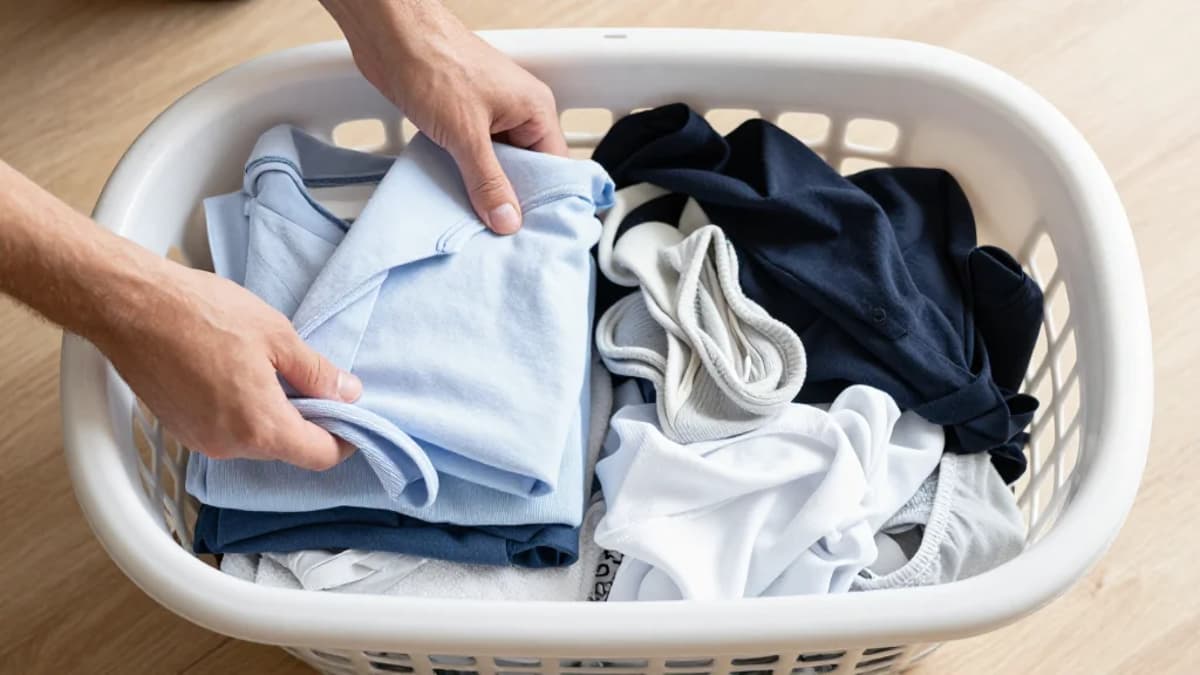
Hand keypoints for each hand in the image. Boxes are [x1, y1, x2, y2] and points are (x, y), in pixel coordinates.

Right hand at [94, 262, 362, 470]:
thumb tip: (349, 394)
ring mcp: (200, 441)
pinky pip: (226, 432)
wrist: (129, 306)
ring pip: (256, 441)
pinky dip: (244, 414)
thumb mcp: (277, 335)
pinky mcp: (180, 428)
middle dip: (309, 423)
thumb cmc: (202, 313)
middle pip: (287, 450)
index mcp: (260, 427)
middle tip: (316, 384)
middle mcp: (229, 446)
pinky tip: (240, 376)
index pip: (318, 456)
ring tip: (274, 372)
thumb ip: (316, 372)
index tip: (354, 419)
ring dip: (274, 416)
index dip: (344, 441)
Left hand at [323, 0, 567, 233]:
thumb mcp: (466, 134)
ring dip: (484, 188)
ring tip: (478, 221)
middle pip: (525, 169)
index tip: (534, 232)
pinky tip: (456, 196)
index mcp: (535, 109)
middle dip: (511, 199)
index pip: (555, 166)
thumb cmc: (434, 63)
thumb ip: (488, 182)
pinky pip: (472, 156)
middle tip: (502, 234)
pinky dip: (465, 175)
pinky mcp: (460, 118)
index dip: (545, 200)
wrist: (389, 34)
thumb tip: (507, 220)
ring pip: (496, 164)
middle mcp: (516, 112)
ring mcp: (488, 114)